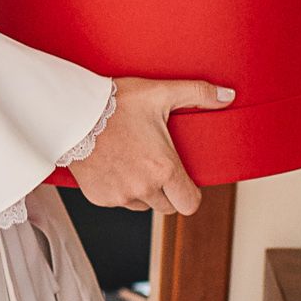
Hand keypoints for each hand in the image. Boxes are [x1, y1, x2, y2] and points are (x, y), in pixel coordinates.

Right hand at [67, 77, 234, 216]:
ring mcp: (120, 196)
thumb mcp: (160, 93)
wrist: (72, 112)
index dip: (190, 194)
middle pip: (168, 207)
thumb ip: (198, 93)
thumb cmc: (115, 103)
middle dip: (167, 192)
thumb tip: (228, 95)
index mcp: (163, 169)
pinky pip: (119, 202)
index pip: (190, 204)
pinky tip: (114, 165)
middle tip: (156, 165)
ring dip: (143, 192)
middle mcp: (143, 188)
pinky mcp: (99, 198)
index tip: (184, 181)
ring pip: (143, 205)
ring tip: (133, 162)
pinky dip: (119, 189)